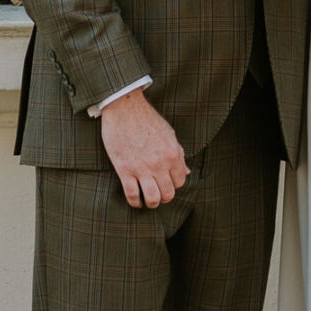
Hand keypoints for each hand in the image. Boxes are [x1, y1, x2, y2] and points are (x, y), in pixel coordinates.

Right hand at [98, 90, 189, 207]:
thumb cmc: (147, 118)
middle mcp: (159, 164)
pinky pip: (132, 195)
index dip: (173, 185)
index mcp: (172, 154)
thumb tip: (186, 172)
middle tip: (158, 193)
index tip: (166, 182)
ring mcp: (142, 168)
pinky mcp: (124, 169)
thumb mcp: (169, 134)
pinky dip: (135, 202)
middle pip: (168, 194)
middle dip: (164, 197)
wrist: (124, 107)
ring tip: (147, 199)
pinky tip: (135, 200)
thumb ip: (178, 154)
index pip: (180, 182)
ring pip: (153, 199)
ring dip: (151, 203)